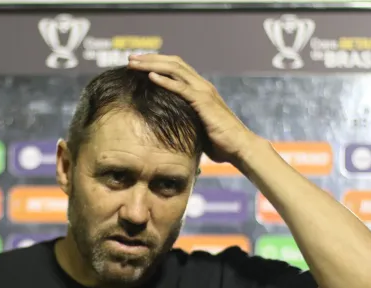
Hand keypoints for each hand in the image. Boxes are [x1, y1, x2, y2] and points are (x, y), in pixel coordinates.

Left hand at [127, 54, 255, 163]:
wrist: (240, 147)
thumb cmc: (220, 143)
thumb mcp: (197, 127)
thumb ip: (185, 120)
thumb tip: (169, 127)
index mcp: (201, 89)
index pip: (176, 68)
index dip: (156, 62)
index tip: (138, 64)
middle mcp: (202, 85)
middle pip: (173, 63)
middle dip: (150, 58)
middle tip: (130, 58)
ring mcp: (204, 91)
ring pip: (175, 69)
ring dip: (152, 64)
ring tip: (134, 63)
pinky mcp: (204, 102)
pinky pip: (181, 87)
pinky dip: (165, 80)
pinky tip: (150, 76)